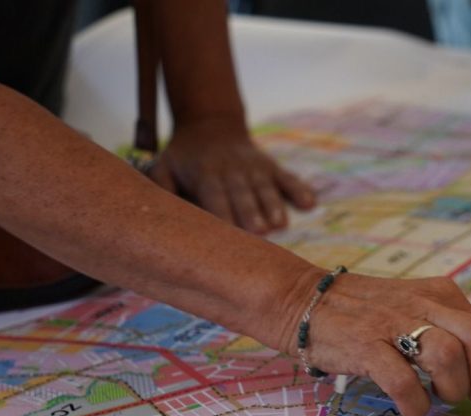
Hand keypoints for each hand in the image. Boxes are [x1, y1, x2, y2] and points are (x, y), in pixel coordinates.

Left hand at [148, 116, 315, 232]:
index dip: (221, 215)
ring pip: (266, 189)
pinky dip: (300, 190)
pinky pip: (288, 178)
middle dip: (251, 213)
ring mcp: (255, 168)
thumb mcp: (163, 165)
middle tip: (259, 233)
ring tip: (281, 224)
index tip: (227, 235)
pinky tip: (310, 204)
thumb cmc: (184, 156)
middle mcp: (232, 170)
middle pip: (243, 195)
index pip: (214, 196)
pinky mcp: (271, 167)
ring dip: (274, 206)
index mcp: (206, 173)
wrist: (211, 124)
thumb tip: (160, 211)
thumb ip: (160, 187)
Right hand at [282, 271, 470, 415]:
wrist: (305, 299)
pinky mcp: (367, 344)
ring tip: (437, 397)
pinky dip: (414, 402)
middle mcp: (429, 304)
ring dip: (451, 390)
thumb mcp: (419, 312)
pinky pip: (403, 380)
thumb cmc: (368, 314)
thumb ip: (454, 336)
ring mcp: (396, 323)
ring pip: (448, 357)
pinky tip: (409, 404)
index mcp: (447, 297)